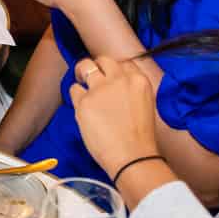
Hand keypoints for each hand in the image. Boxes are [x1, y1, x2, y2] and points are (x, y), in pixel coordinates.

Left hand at [69, 55, 159, 177]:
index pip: (124, 63)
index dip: (114, 70)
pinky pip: (74, 89)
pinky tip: (82, 108)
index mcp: (139, 81)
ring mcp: (101, 89)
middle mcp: (120, 79)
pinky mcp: (84, 101)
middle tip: (91, 77)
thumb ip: (130, 91)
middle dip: (96, 67)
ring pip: (84, 66)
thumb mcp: (144, 106)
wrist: (133, 157)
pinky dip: (75, 97)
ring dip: (81, 75)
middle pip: (103, 60)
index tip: (109, 77)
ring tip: (82, 86)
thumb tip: (115, 86)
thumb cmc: (140, 139)